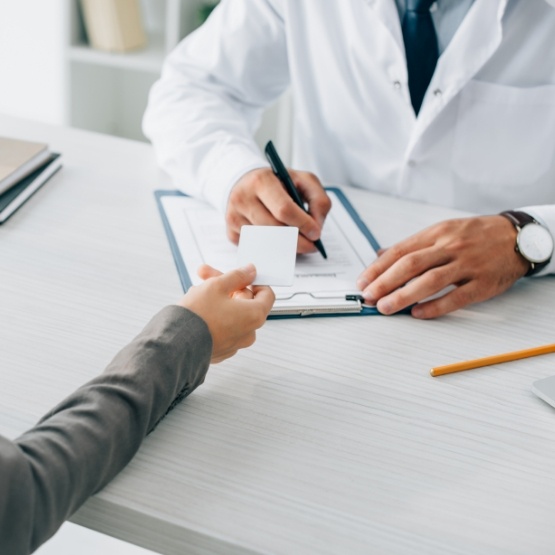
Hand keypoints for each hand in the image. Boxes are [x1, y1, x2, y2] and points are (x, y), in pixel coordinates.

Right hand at [178, 264, 274, 362]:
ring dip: (216, 299)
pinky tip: (196, 309)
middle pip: (245, 302)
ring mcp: (235, 344)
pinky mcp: (221, 350)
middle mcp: (249, 332)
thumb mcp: (217, 285)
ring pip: (231, 314)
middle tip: (205, 275)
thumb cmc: (197, 316)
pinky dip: (213, 317)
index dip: (253, 281)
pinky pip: (222, 328)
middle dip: (226, 286)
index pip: (267, 294)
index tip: (240, 275)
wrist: (175, 344)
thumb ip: (237, 276)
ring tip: (195, 291)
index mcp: (255, 315)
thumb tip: (250, 271)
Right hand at [226, 167, 331, 253]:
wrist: (245, 181)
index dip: (303, 224)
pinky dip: (269, 247)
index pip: (284, 209)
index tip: (315, 234)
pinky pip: (255, 247)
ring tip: (296, 241)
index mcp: (261, 181)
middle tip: (311, 245)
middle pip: (274, 229)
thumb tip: (316, 227)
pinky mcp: (230, 232)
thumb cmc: (277, 182)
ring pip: (265, 241)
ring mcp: (234, 216)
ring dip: (285, 246)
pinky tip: (276, 238)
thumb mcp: (303, 180)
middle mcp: (243, 198)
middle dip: (297, 241)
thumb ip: (318, 200)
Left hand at [356, 215, 528, 318]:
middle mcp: (450, 247)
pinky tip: (418, 313)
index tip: (363, 282)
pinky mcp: (483, 283)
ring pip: (431, 281)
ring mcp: (467, 265)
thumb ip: (412, 245)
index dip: (378, 268)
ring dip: (404, 296)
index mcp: (436, 234)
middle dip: (385, 282)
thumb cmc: (476, 235)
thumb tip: (381, 255)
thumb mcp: (442, 231)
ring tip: (386, 307)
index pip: (400, 251)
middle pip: (411, 265)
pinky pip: (456, 297)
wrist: (517, 236)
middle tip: (368, 296)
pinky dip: (435, 307)